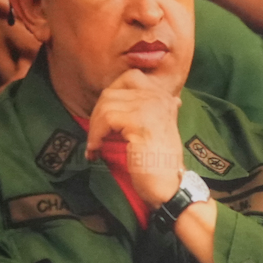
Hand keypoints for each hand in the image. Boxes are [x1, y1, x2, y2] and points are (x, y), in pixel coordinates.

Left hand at [84, 69, 185, 205]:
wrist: (168, 186)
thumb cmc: (157, 163)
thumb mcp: (152, 129)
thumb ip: (143, 111)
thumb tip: (122, 97)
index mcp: (164, 98)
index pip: (130, 77)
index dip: (111, 93)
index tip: (105, 117)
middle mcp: (160, 98)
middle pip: (112, 92)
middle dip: (97, 114)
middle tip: (96, 135)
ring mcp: (152, 108)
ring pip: (106, 105)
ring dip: (94, 127)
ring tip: (95, 145)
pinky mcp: (141, 121)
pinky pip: (106, 119)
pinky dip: (95, 136)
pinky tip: (96, 150)